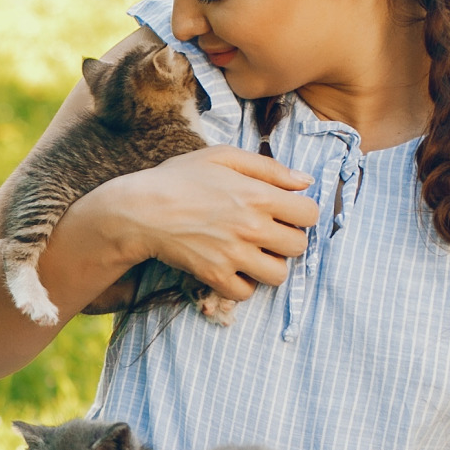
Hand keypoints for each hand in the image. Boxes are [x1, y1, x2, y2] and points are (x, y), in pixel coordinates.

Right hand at [84, 146, 317, 302]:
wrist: (139, 211)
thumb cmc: (180, 179)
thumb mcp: (223, 157)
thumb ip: (269, 167)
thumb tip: (305, 180)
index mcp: (259, 195)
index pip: (310, 214)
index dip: (301, 213)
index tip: (285, 212)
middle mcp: (252, 227)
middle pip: (299, 247)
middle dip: (287, 240)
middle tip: (267, 234)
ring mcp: (234, 255)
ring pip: (278, 275)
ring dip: (269, 265)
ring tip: (252, 253)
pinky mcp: (215, 276)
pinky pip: (246, 292)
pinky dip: (242, 284)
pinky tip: (232, 268)